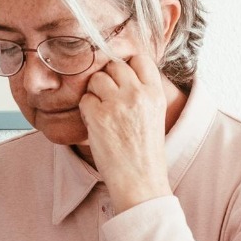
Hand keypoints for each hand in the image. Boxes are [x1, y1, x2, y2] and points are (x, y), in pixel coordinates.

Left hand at [78, 54, 170, 212]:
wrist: (140, 182)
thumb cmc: (146, 154)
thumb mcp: (155, 116)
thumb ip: (142, 93)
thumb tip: (121, 74)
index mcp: (155, 93)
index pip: (139, 59)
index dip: (127, 66)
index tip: (122, 79)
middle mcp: (138, 93)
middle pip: (114, 65)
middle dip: (108, 79)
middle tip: (108, 99)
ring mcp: (117, 103)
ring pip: (97, 79)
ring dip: (94, 93)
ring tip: (102, 112)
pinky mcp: (98, 116)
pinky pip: (84, 99)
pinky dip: (86, 110)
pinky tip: (96, 124)